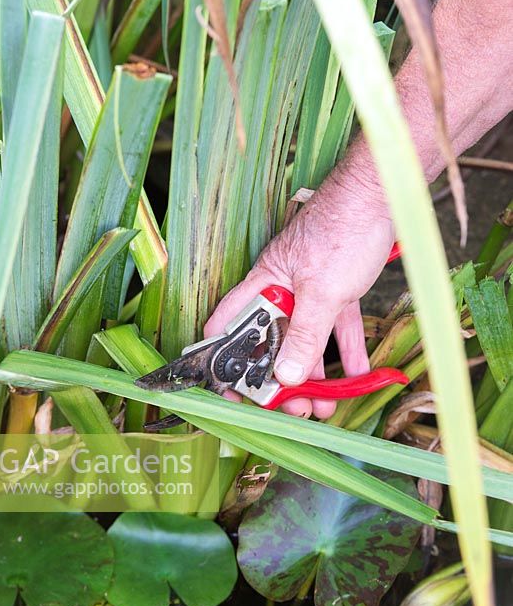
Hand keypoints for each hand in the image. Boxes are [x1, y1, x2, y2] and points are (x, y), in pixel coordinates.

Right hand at [204, 175, 394, 417]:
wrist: (382, 195)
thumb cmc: (342, 230)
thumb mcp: (321, 292)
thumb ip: (304, 336)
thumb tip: (284, 377)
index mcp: (263, 285)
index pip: (228, 324)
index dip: (222, 358)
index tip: (230, 392)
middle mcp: (281, 290)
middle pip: (271, 342)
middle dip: (280, 378)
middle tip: (293, 409)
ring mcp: (311, 291)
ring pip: (306, 341)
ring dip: (314, 375)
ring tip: (325, 407)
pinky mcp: (339, 290)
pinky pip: (338, 329)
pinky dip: (345, 354)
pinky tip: (355, 379)